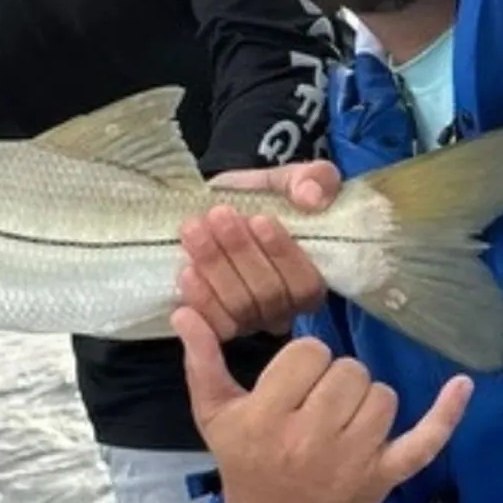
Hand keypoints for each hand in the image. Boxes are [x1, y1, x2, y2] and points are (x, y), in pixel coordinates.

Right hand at [174, 307, 469, 502]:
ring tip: (341, 420)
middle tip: (315, 403)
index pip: (308, 356)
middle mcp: (311, 441)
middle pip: (348, 371)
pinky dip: (446, 414)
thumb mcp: (215, 414)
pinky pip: (424, 440)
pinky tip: (462, 385)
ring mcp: (353, 461)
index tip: (293, 382)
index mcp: (267, 420)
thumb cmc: (244, 463)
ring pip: (381, 395)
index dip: (303, 362)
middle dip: (334, 379)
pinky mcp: (384, 477)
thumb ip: (202, 360)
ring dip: (366, 400)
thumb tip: (184, 312)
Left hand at [177, 160, 340, 338]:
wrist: (226, 209)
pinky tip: (187, 270)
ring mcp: (252, 320)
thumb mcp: (294, 179)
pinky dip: (200, 298)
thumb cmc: (269, 199)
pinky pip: (214, 323)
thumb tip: (310, 197)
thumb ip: (315, 180)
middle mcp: (286, 308)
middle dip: (241, 252)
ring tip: (195, 229)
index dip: (283, 254)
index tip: (259, 219)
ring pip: (238, 308)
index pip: (306, 284)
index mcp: (312, 278)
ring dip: (214, 266)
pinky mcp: (222, 322)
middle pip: (268, 296)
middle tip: (219, 215)